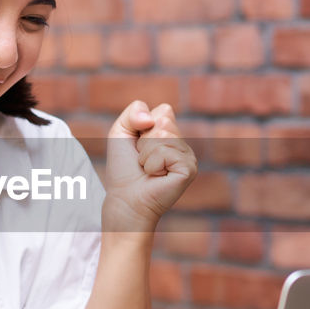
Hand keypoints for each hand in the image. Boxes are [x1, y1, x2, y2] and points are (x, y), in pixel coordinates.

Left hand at [102, 101, 196, 232]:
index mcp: (171, 133)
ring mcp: (189, 156)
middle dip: (144, 140)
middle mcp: (183, 144)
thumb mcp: (120, 131)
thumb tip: (151, 118)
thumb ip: (133, 112)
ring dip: (146, 153)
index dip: (142, 125)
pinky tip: (156, 176)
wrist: (125, 198)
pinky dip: (153, 164)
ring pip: (163, 135)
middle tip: (142, 159)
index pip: (163, 110)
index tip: (138, 145)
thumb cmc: (124, 168)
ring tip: (148, 168)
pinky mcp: (189, 168)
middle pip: (163, 120)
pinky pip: (166, 152)